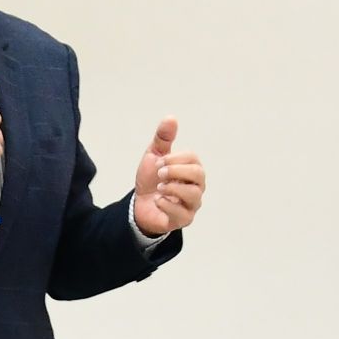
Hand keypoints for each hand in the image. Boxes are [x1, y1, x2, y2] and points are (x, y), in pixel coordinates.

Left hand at [131, 119, 203, 236]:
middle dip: (176, 171)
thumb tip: (171, 118)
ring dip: (173, 188)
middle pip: (199, 175)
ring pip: (194, 195)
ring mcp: (192, 204)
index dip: (175, 158)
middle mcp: (196, 186)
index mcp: (191, 169)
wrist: (139, 204)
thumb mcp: (154, 156)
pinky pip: (183, 214)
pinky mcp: (183, 219)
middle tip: (159, 173)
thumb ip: (163, 139)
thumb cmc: (152, 180)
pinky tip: (158, 200)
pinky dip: (168, 205)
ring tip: (159, 188)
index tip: (158, 162)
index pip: (193, 159)